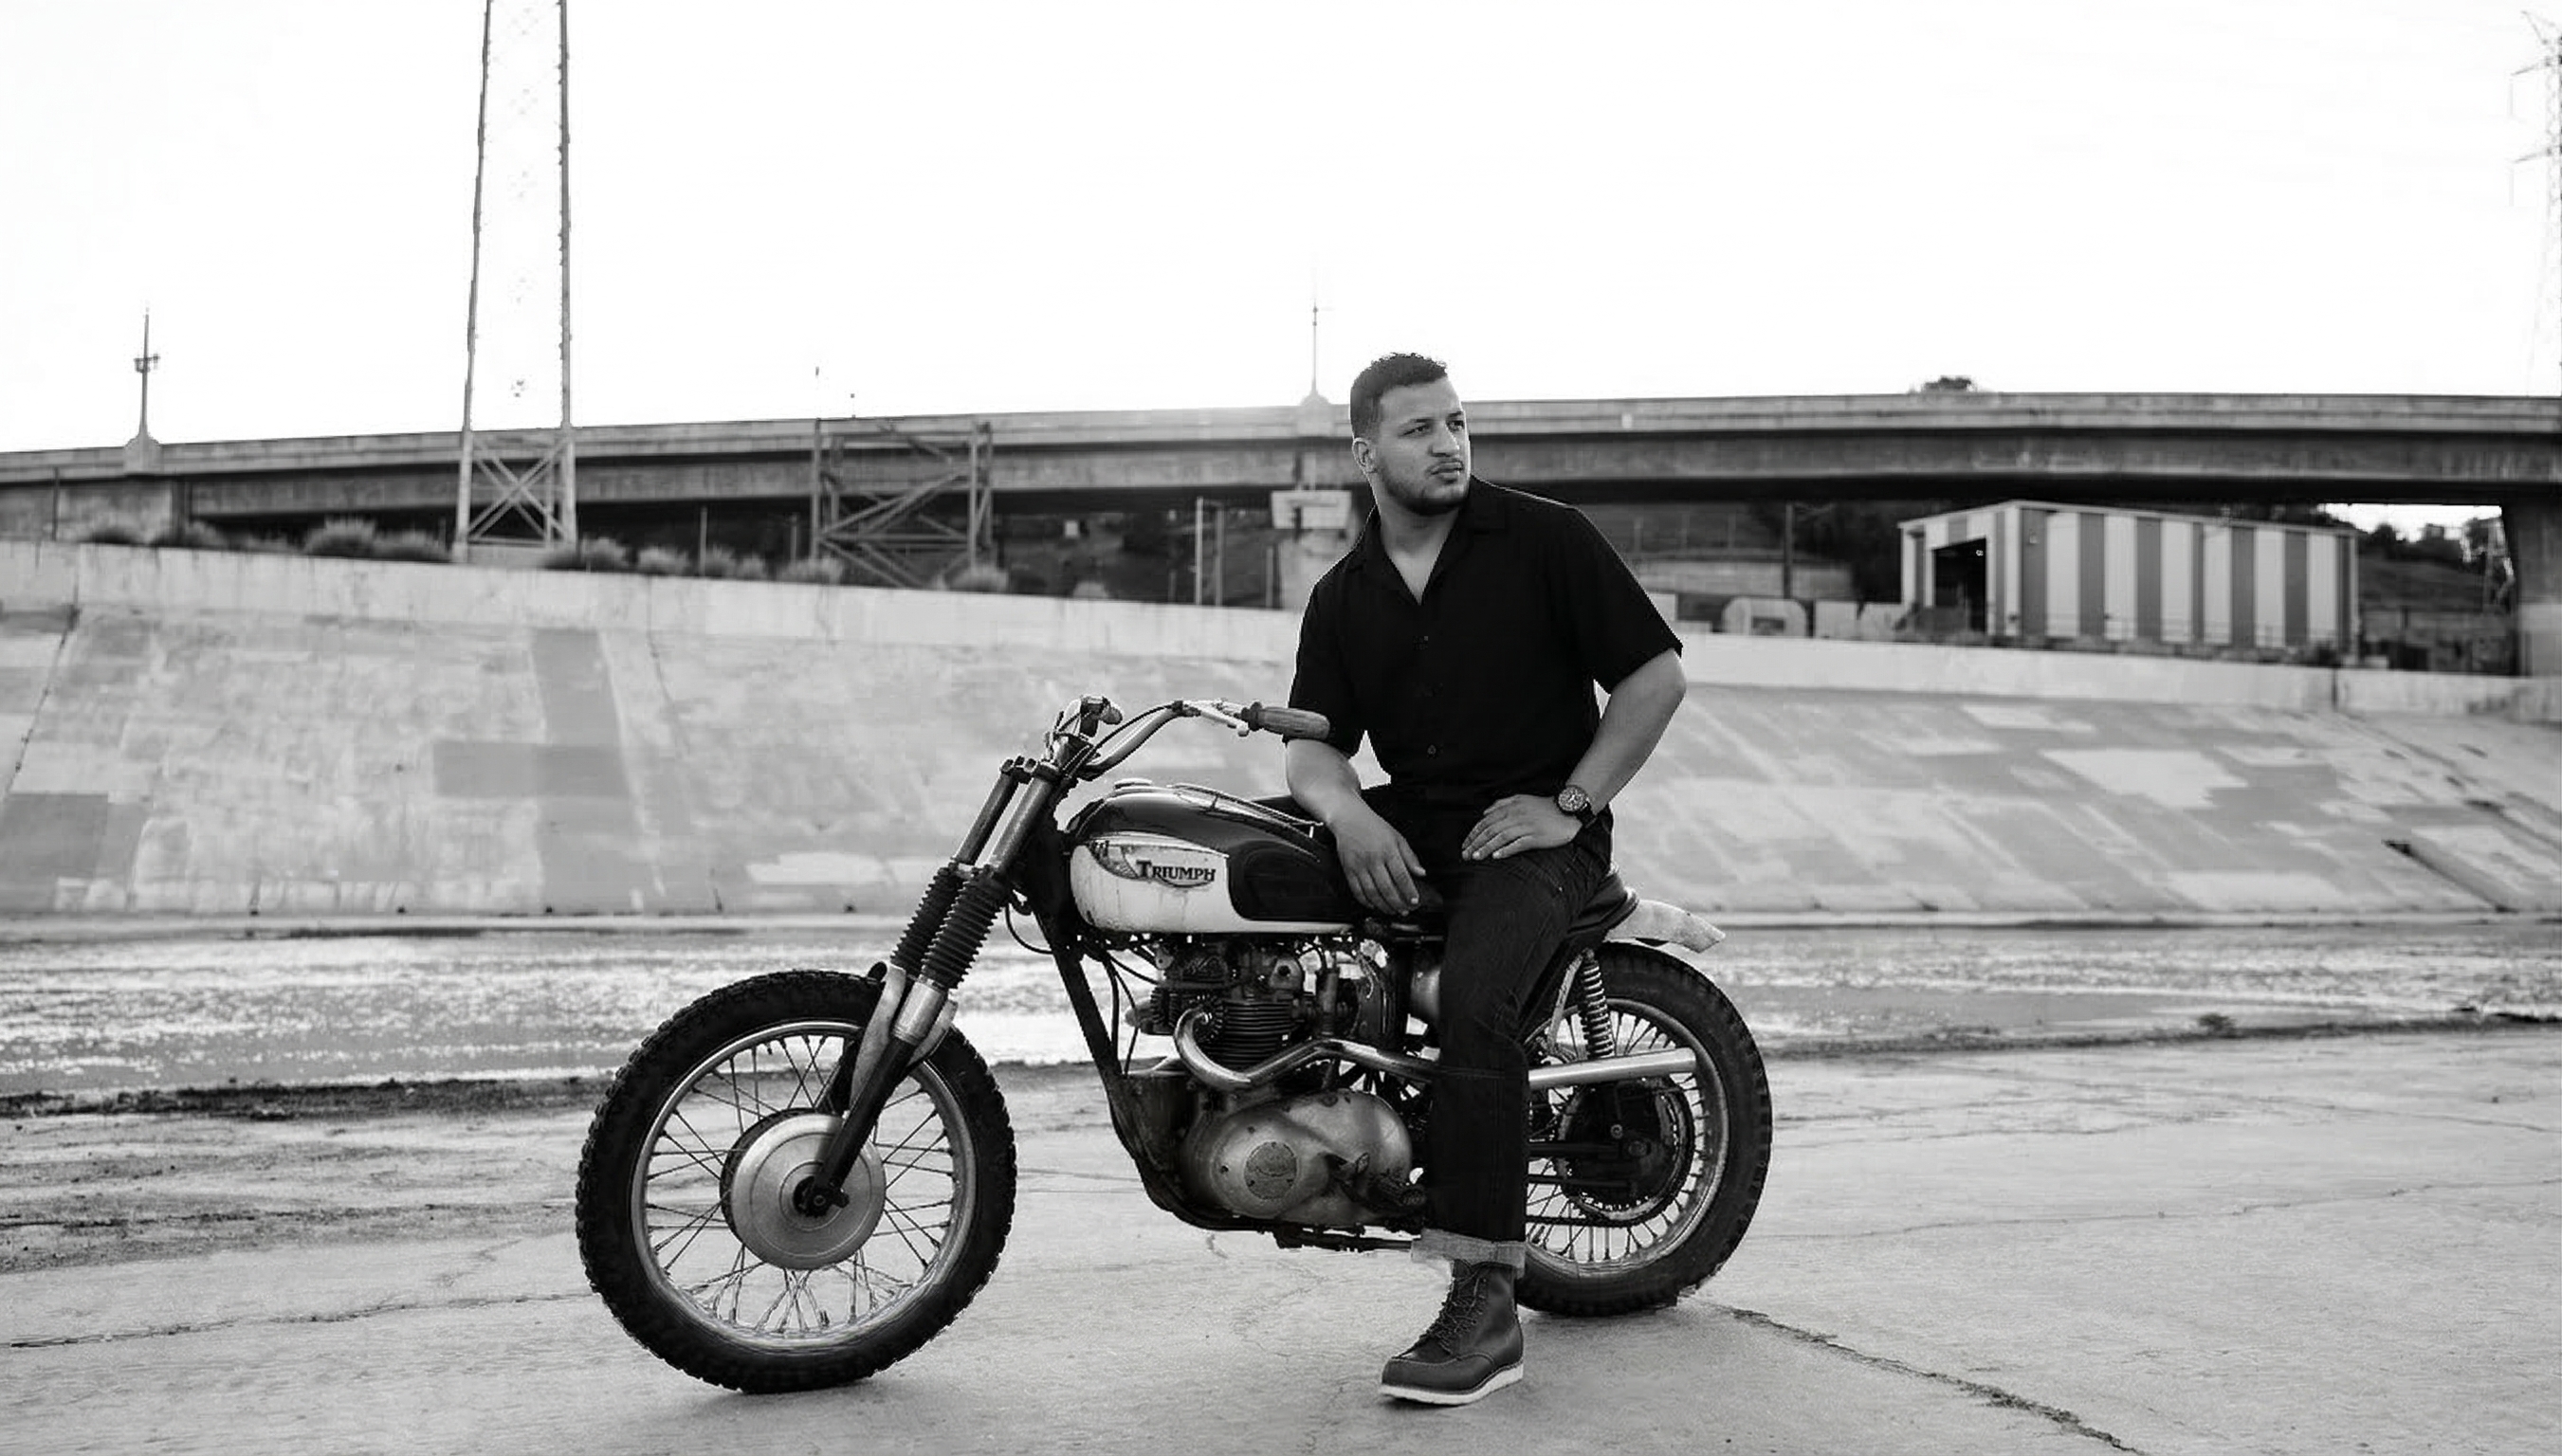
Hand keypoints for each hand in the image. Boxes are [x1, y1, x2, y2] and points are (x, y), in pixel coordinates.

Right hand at [1330, 807, 1427, 914]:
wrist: (1349, 819)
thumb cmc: (1373, 826)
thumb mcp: (1397, 837)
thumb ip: (1410, 856)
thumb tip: (1421, 873)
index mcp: (1388, 850)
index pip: (1401, 876)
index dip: (1409, 891)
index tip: (1415, 901)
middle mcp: (1373, 859)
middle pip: (1387, 888)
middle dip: (1397, 903)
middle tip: (1404, 911)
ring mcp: (1359, 866)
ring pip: (1372, 892)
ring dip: (1383, 905)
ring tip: (1391, 911)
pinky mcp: (1348, 870)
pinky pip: (1357, 890)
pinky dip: (1365, 901)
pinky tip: (1373, 905)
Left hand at [1462, 794, 1580, 861]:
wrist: (1567, 812)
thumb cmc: (1543, 807)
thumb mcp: (1521, 799)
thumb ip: (1502, 803)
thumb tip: (1484, 813)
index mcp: (1511, 807)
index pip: (1487, 820)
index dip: (1473, 833)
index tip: (1465, 844)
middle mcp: (1517, 815)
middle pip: (1491, 830)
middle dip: (1475, 843)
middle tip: (1465, 854)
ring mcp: (1527, 826)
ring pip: (1501, 837)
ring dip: (1487, 847)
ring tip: (1476, 857)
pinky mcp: (1536, 837)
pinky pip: (1518, 844)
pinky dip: (1506, 850)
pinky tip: (1496, 856)